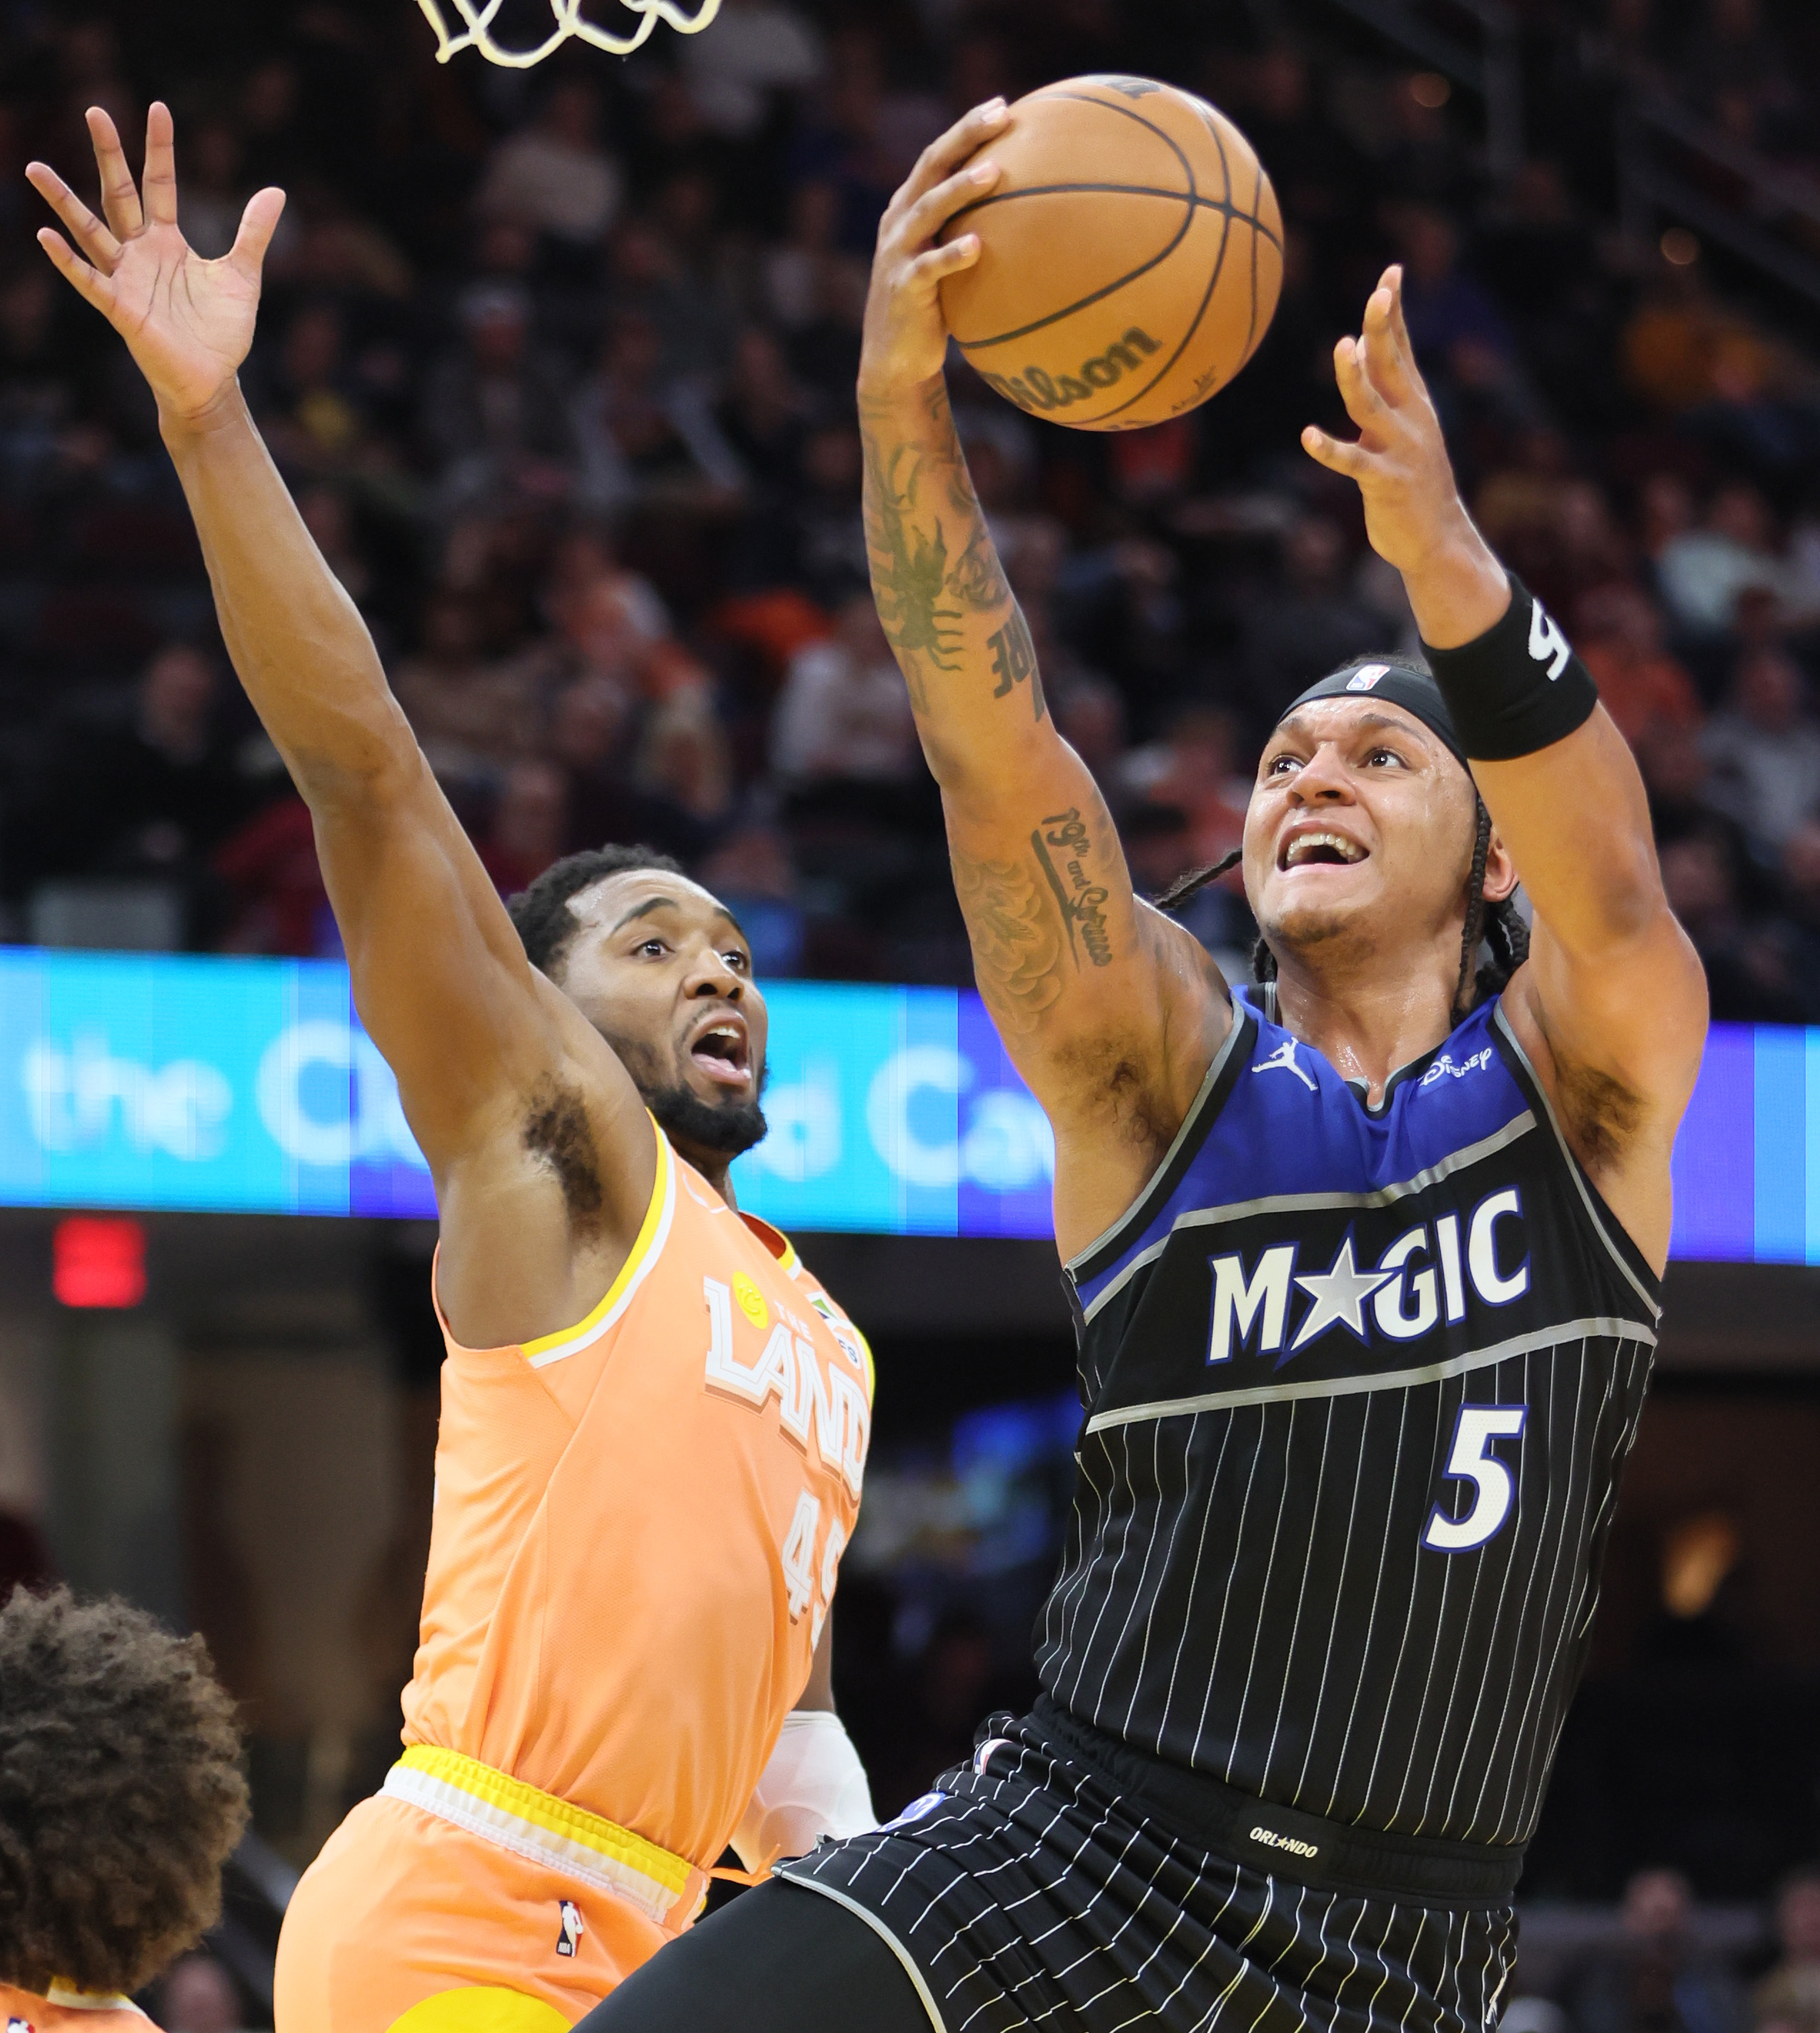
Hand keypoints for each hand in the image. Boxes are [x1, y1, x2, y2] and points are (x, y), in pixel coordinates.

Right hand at [27, 101, 284, 428]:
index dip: (160, 150)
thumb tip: (277, 191)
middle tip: (95, 110)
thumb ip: (253, 233)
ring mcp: (126, 278)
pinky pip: (89, 281)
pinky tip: (46, 238)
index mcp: (168, 241)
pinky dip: (67, 261)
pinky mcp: (121, 309)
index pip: (160, 184)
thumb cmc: (221, 331)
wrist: (212, 380)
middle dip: (109, 155)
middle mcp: (141, 252)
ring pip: (90, 231)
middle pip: (120, 193)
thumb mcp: (243, 275)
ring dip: (63, 201)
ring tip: (35, 168)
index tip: (158, 109)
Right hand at [857, 98, 1007, 399]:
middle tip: (999, 117)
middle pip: (931, 167)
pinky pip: (929, 268)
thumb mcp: (948, 263)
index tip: (1001, 106)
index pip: (938, 157)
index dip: (966, 129)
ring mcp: (898, 253)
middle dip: (964, 138)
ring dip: (959, 189)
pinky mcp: (903, 289)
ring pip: (928, 210)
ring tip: (993, 173)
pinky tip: (977, 246)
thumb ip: (971, 232)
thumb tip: (1032, 217)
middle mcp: (899, 222)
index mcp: (909, 208)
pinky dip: (952, 255)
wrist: (895, 360)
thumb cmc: (933, 309)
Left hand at [1300, 266, 1505, 640]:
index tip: (1391, 272)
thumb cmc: (1411, 479)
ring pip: (1372, 404)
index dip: (1395, 311)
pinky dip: (1329, 449)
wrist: (1437, 537)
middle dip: (1384, 328)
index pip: (1402, 346)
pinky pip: (1352, 463)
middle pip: (1393, 364)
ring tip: (1342, 347)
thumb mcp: (1398, 428)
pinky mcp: (1385, 482)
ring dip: (1356, 376)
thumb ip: (1380, 389)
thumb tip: (1357, 344)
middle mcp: (1411, 418)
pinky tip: (1307, 437)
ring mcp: (1400, 449)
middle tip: (1376, 294)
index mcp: (1413, 402)